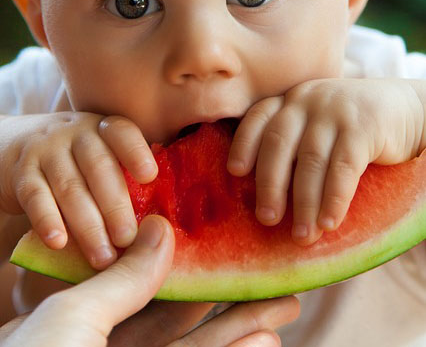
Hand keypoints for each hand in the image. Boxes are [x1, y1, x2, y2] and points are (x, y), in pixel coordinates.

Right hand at [0, 113, 156, 268]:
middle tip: (127, 240)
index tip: (150, 176)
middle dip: (115, 206)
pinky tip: (59, 243)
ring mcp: (47, 150)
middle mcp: (76, 133)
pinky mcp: (22, 172)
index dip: (136, 152)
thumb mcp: (98, 152)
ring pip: (70, 187)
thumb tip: (160, 223)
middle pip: (99, 167)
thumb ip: (124, 175)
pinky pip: (36, 196)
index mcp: (104, 128)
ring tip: (103, 258)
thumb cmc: (74, 160)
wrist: (13, 146)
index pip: (121, 133)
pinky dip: (47, 220)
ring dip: (88, 225)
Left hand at [0, 215, 299, 346]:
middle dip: (229, 296)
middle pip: (183, 318)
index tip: (223, 242)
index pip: (146, 285)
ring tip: (282, 306)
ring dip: (242, 330)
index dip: (188, 263)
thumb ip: (122, 279)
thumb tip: (162, 228)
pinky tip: (264, 341)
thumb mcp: (71, 319)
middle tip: (269, 272)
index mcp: (86, 324)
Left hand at [227, 78, 424, 245]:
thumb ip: (293, 143)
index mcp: (291, 100)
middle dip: (270, 184)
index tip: (235, 172)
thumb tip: (264, 194)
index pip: (258, 117)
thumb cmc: (351, 125)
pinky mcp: (363, 127)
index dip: (244, 143)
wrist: (405, 108)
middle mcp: (307, 100)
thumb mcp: (318, 122)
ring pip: (311, 161)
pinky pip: (343, 167)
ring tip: (302, 236)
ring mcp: (334, 111)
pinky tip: (329, 222)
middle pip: (278, 142)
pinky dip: (334, 198)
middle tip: (266, 219)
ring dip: (304, 203)